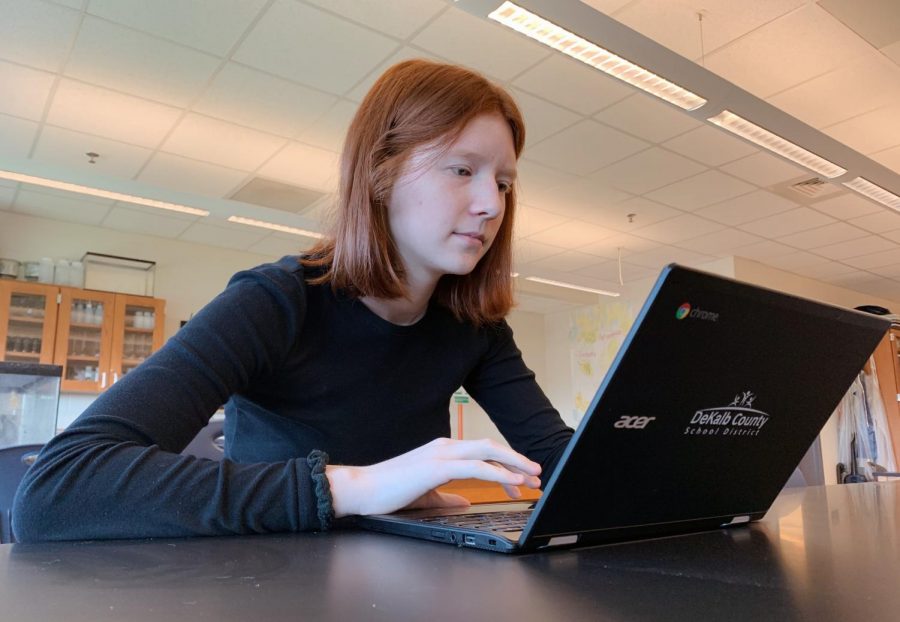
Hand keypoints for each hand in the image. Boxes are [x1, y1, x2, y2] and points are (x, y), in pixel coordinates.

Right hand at [325, 437, 540, 517]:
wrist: (362, 489)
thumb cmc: (389, 491)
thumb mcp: (427, 495)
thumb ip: (448, 497)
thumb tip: (467, 501)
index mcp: (443, 451)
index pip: (483, 452)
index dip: (506, 464)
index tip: (522, 479)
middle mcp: (445, 446)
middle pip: (491, 446)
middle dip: (517, 460)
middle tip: (537, 476)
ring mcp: (441, 453)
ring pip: (488, 451)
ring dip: (513, 465)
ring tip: (531, 479)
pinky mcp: (436, 466)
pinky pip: (474, 466)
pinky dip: (496, 472)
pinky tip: (509, 482)